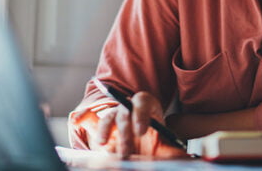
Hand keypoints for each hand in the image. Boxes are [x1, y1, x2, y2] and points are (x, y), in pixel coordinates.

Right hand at [70, 91, 185, 156]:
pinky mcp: (102, 128)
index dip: (141, 115)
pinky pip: (89, 119)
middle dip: (124, 132)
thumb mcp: (167, 145)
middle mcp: (129, 108)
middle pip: (124, 113)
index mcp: (147, 106)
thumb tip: (184, 158)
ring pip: (108, 118)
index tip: (142, 132)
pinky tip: (76, 120)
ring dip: (105, 130)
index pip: (142, 103)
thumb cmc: (158, 143)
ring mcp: (114, 117)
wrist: (147, 144)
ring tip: (103, 144)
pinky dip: (82, 117)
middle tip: (127, 152)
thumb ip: (173, 150)